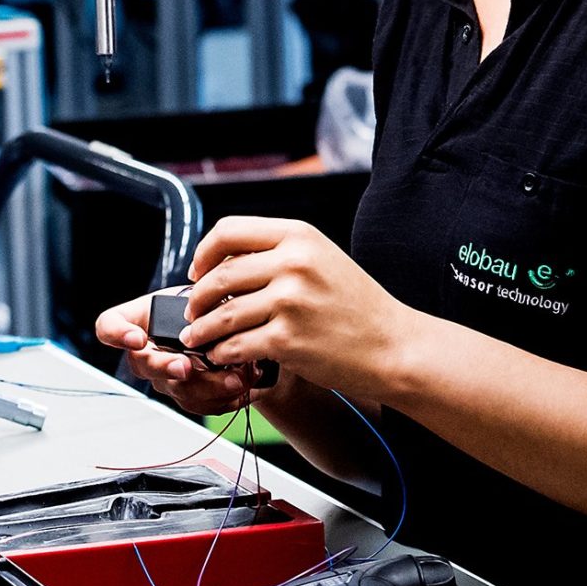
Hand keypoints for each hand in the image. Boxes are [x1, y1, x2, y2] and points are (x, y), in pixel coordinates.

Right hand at [95, 294, 256, 414]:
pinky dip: (224, 399)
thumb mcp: (202, 289)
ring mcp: (165, 377)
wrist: (230, 325)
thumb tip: (216, 301)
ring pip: (177, 390)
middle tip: (185, 367)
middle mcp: (146, 352)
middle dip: (166, 368)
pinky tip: (243, 388)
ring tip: (236, 378)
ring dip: (208, 387)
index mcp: (138, 319)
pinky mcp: (187, 395)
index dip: (117, 335)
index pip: (109, 326)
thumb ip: (200, 295)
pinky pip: (199, 405)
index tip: (137, 338)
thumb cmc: (206, 302)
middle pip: (144, 365)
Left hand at [181, 216, 419, 400]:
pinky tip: (221, 355)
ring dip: (202, 329)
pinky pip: (236, 345)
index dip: (204, 253)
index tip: (198, 271)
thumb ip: (278, 255)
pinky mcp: (288, 339)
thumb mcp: (322, 260)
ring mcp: (290, 302)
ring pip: (223, 314)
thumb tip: (224, 264)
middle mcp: (294, 264)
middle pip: (220, 275)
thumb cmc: (358, 307)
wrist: (393, 345)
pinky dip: (221, 352)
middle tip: (193, 311)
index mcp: (299, 237)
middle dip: (197, 297)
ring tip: (197, 337)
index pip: (228, 231)